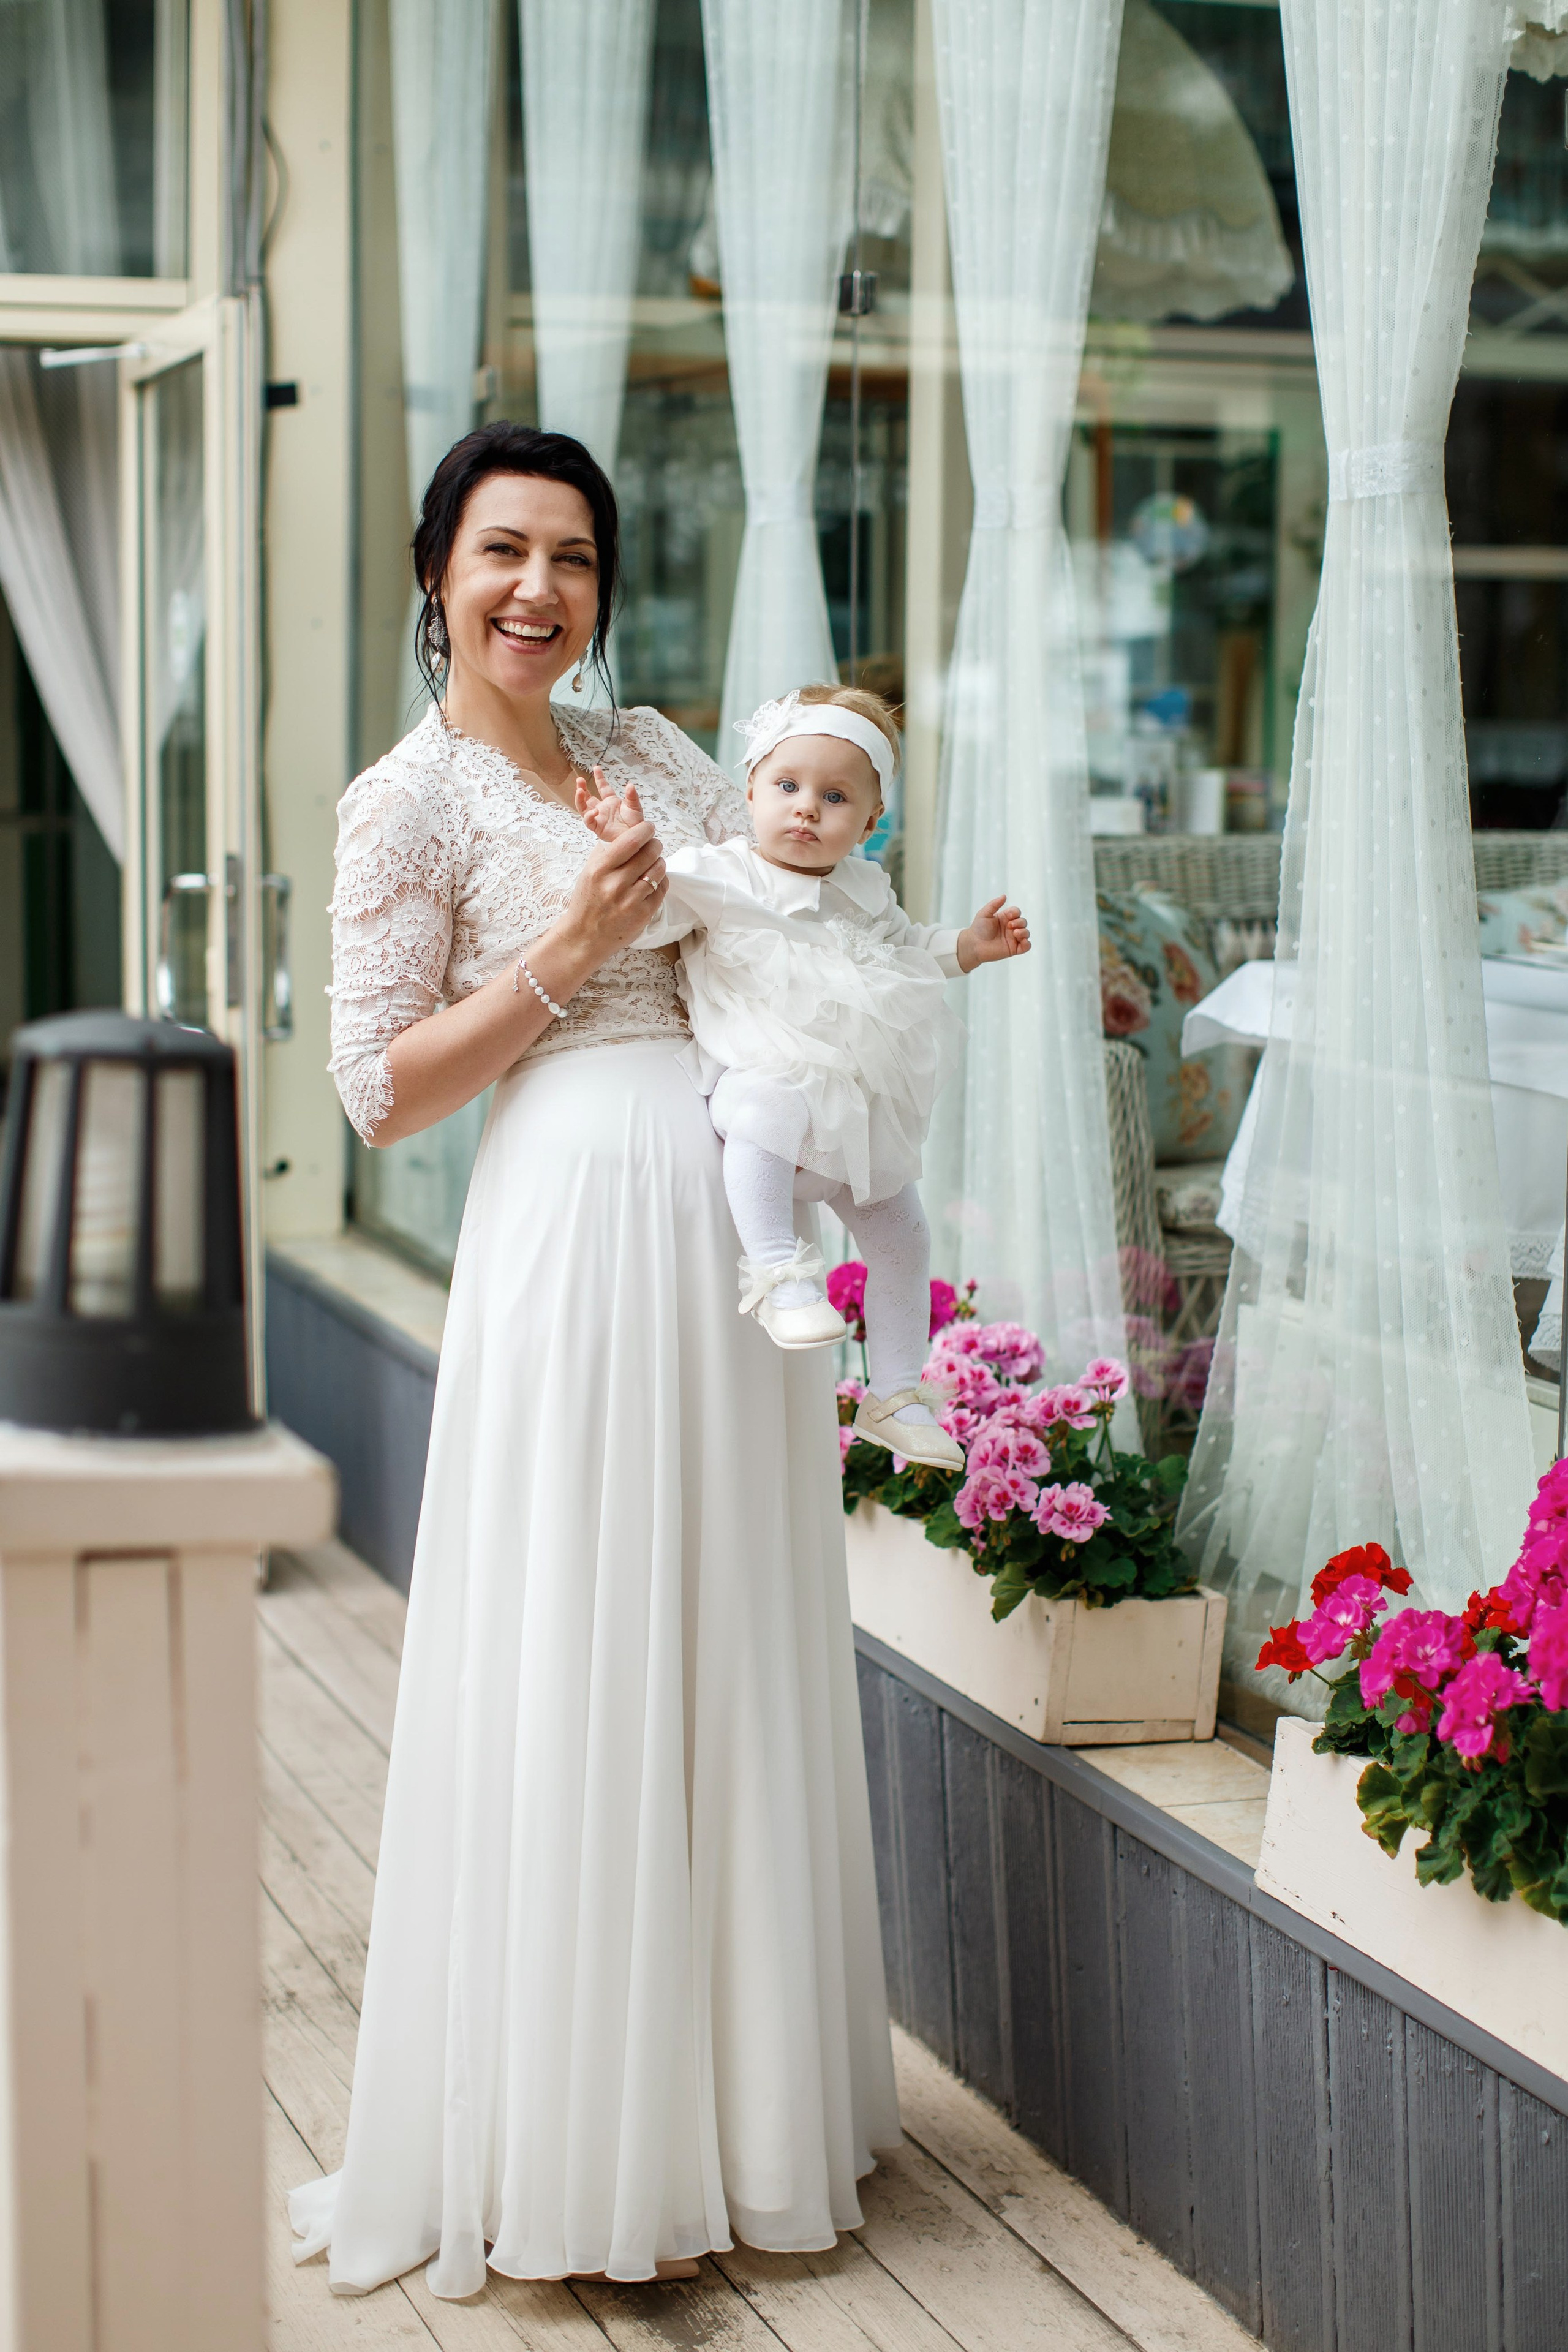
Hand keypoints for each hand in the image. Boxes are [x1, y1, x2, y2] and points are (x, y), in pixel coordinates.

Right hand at [557, 789, 668, 958]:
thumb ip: (607, 850)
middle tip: (654, 844)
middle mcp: (616, 885)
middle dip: (655, 844)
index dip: (645, 830)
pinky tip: (653, 881)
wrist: (585, 936)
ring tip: (653, 863)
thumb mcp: (589, 871)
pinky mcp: (643, 914)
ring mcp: (631, 901)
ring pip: (659, 870)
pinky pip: (662, 889)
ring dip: (660, 862)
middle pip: (649, 853)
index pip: (631, 841)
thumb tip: (629, 829)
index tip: (648, 828)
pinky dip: (662, 881)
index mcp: (600, 870)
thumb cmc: (587, 900)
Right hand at [575, 766, 638, 841]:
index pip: (602, 786)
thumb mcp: (635, 807)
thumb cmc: (635, 824)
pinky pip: (589, 821)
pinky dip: (589, 816)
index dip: (599, 777)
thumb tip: (629, 785)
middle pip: (587, 796)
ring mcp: (598, 817)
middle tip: (579, 780)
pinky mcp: (597, 828)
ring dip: (580, 799)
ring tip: (580, 791)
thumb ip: (632, 796)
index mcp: (611, 801)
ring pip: (583, 807)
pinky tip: (594, 811)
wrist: (635, 839)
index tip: (596, 767)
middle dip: (582, 788)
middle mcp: (602, 808)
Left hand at [956, 897, 1030, 971]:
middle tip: (1009, 926)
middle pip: (1023, 922)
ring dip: (1024, 932)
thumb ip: (994, 904)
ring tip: (1015, 933)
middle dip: (1019, 922)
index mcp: (1004, 918)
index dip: (1015, 912)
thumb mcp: (984, 913)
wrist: (974, 944)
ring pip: (1026, 933)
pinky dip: (1027, 944)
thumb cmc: (978, 929)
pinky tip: (1022, 941)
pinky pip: (1026, 946)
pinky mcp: (1013, 949)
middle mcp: (1010, 928)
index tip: (1007, 916)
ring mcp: (1012, 938)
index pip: (1016, 912)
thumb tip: (1004, 896)